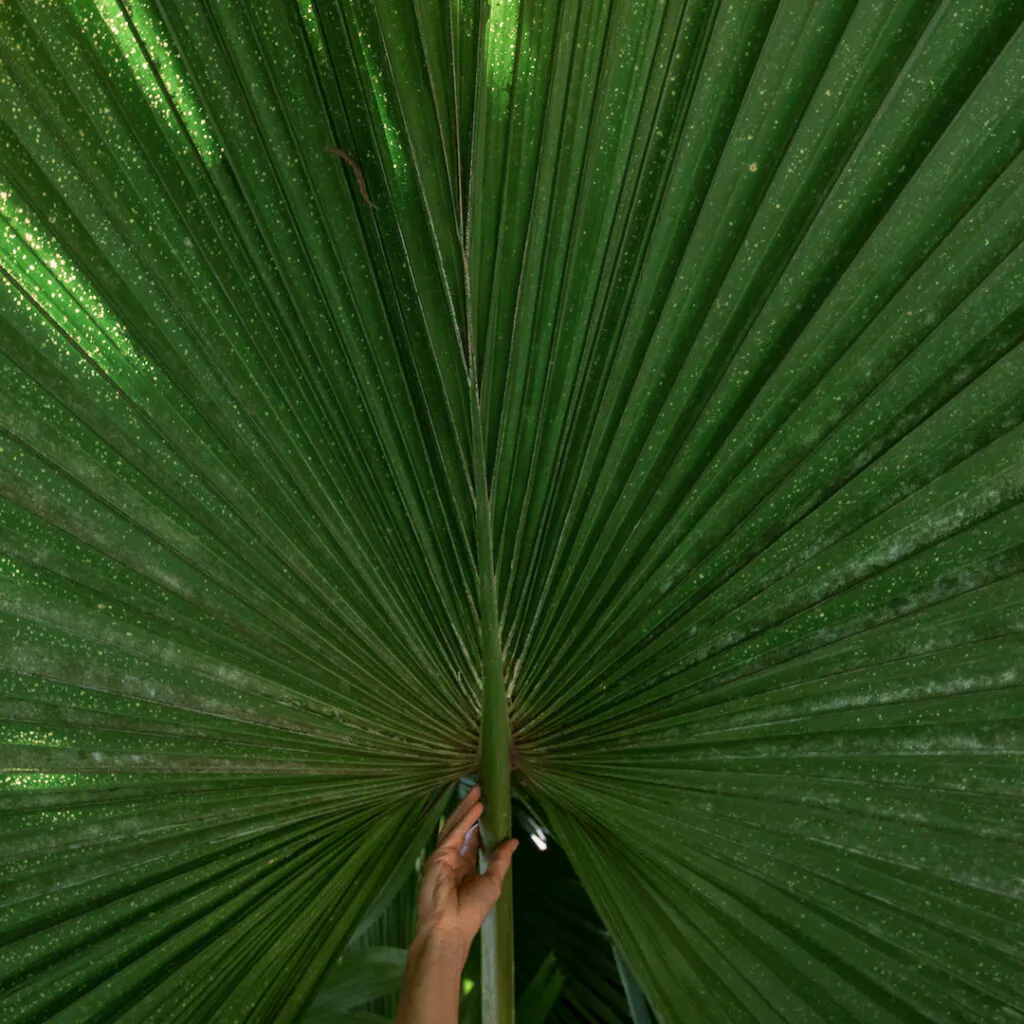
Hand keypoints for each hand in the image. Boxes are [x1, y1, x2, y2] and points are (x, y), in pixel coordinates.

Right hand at [415, 783, 518, 960]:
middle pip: (461, 828)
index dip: (478, 824)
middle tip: (481, 791)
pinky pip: (453, 832)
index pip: (470, 840)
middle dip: (471, 810)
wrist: (449, 930)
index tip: (487, 808)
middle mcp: (452, 859)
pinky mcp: (438, 856)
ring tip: (478, 790)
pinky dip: (464, 819)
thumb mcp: (492, 882)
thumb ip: (501, 860)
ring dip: (466, 808)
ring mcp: (443, 856)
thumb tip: (513, 840)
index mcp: (463, 868)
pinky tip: (476, 807)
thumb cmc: (470, 912)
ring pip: (454, 826)